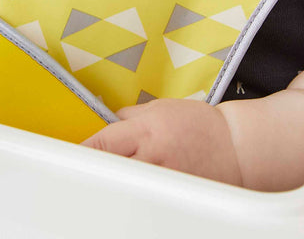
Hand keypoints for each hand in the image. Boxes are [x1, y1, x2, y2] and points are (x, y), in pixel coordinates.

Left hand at [82, 98, 242, 185]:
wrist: (235, 146)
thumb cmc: (200, 124)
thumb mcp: (161, 108)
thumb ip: (131, 116)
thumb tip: (109, 122)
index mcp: (145, 130)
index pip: (104, 142)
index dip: (83, 150)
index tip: (69, 154)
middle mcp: (152, 155)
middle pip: (111, 166)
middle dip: (96, 166)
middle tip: (84, 168)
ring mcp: (163, 179)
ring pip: (127, 184)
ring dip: (116, 180)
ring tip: (108, 180)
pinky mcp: (175, 195)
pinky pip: (148, 196)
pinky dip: (138, 193)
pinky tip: (134, 192)